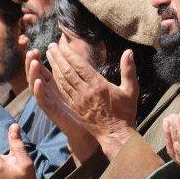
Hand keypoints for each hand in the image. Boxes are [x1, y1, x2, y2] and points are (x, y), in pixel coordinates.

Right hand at [25, 49, 96, 161]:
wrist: (90, 130)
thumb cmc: (90, 109)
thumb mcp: (85, 86)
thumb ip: (82, 71)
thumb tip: (81, 56)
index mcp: (56, 86)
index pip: (43, 69)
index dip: (40, 58)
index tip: (39, 47)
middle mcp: (50, 93)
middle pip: (36, 75)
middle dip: (32, 63)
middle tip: (32, 51)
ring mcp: (50, 102)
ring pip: (36, 87)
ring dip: (33, 74)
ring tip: (33, 62)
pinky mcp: (53, 112)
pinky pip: (42, 102)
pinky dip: (39, 92)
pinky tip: (38, 82)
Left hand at [45, 43, 137, 158]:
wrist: (115, 134)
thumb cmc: (125, 112)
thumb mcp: (131, 90)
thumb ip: (128, 70)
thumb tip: (129, 51)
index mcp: (98, 85)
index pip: (79, 65)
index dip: (69, 53)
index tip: (61, 44)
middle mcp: (85, 91)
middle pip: (67, 70)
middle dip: (58, 57)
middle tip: (50, 46)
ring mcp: (78, 100)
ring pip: (62, 80)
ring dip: (54, 67)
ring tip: (48, 56)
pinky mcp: (74, 108)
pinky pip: (62, 91)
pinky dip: (56, 81)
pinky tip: (52, 74)